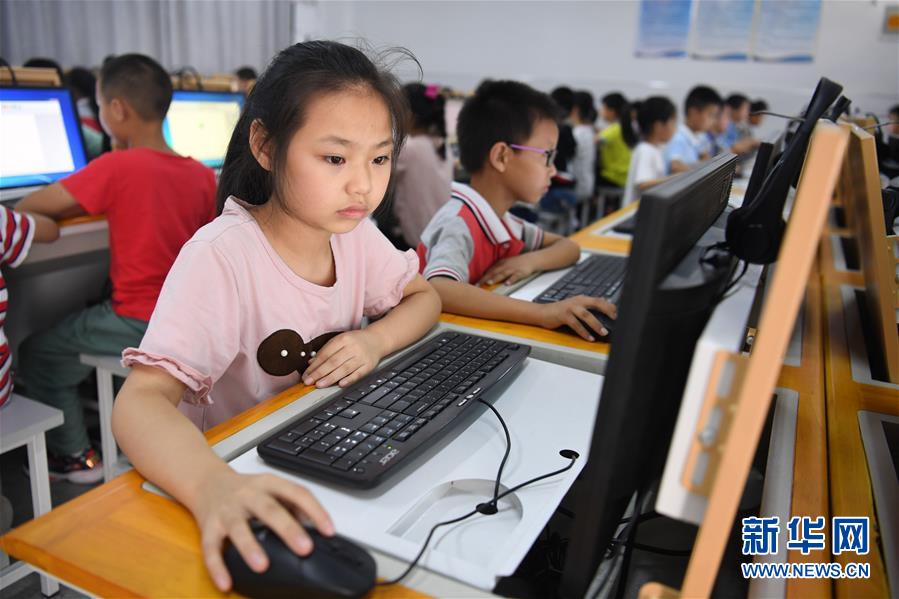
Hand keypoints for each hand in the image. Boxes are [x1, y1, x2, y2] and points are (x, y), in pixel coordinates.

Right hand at [192, 469, 332, 591]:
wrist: (207, 481)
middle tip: (305, 548)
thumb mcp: (271, 488)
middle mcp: (247, 494)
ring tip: (262, 566)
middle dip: (287, 529)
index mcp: (268, 483)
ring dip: (250, 547)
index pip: (296, 493)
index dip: (315, 511)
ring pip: (238, 527)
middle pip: (269, 509)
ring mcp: (226, 510)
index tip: (329, 530)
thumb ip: (293, 503)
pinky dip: (217, 567)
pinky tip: (226, 583)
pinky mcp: (208, 526)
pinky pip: (210, 548)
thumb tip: (316, 525)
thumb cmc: (245, 489)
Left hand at [302, 329, 383, 387]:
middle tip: (309, 381)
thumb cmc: (355, 341)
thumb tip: (311, 363)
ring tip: (320, 384)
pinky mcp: (369, 366)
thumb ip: (325, 351)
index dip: (314, 365)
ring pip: (344, 369)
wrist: (377, 340)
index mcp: (343, 339)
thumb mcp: (340, 341)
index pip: (325, 354)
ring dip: (330, 378)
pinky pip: (358, 374)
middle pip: (333, 362)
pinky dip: (349, 380)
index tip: (306, 374)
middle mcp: (352, 348)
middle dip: (319, 373)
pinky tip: (340, 384)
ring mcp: (361, 357)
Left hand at [478, 254, 540, 285]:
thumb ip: (496, 269)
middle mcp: (505, 266)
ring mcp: (513, 269)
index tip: (476, 282)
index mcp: (501, 263)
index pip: (490, 270)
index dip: (482, 276)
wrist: (530, 259)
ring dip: (496, 278)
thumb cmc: (517, 263)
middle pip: (494, 272)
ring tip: (489, 283)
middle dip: (485, 278)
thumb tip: (486, 275)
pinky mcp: (521, 272)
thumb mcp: (505, 263)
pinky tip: (507, 283)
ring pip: (503, 274)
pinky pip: (515, 276)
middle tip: (478, 284)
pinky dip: (511, 280)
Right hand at [538, 295, 616, 340]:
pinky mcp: (563, 315)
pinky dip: (583, 332)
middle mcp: (577, 301)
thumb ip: (588, 306)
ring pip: (586, 315)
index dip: (610, 306)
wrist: (542, 312)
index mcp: (582, 299)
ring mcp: (570, 308)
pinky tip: (589, 338)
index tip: (618, 314)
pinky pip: (576, 324)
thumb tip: (603, 303)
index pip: (600, 300)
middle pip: (596, 303)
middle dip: (607, 311)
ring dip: (596, 324)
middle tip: (615, 319)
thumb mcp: (576, 306)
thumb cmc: (560, 311)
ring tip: (604, 332)